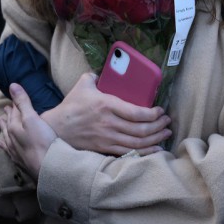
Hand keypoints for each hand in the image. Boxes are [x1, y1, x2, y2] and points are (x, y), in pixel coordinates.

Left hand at [0, 84, 58, 177]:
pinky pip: (11, 152)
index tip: (11, 101)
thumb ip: (22, 102)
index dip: (13, 106)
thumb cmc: (42, 141)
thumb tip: (12, 85)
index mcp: (13, 128)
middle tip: (5, 111)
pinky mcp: (23, 163)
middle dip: (7, 117)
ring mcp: (16, 153)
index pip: (12, 113)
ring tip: (1, 127)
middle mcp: (12, 140)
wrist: (48, 167)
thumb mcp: (32, 118)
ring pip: (7, 139)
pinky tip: (8, 149)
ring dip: (5, 131)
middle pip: (8, 126)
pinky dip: (8, 147)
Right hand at [41, 72, 171, 155]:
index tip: (160, 110)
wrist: (56, 129)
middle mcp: (109, 124)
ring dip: (156, 139)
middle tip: (167, 121)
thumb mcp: (83, 84)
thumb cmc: (71, 106)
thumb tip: (106, 70)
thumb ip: (96, 76)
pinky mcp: (105, 149)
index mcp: (106, 105)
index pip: (136, 113)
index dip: (153, 114)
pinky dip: (145, 152)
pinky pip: (129, 153)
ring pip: (138, 143)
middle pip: (141, 129)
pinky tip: (155, 149)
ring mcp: (108, 138)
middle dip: (159, 126)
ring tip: (165, 134)